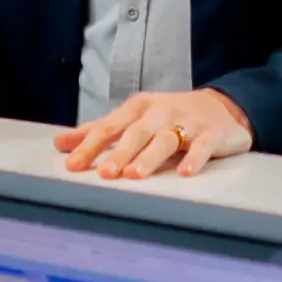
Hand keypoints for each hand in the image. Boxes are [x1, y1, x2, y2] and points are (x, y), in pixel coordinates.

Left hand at [53, 88, 252, 180]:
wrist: (222, 106)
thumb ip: (99, 131)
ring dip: (149, 157)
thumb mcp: (133, 118)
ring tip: (135, 175)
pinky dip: (194, 159)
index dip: (90, 145)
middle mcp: (160, 111)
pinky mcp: (213, 134)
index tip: (72, 165)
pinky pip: (203, 147)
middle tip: (103, 174)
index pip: (109, 127)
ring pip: (166, 140)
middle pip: (135, 133)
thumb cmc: (168, 115)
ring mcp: (188, 121)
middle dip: (118, 153)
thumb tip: (59, 144)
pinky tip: (184, 173)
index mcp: (137, 107)